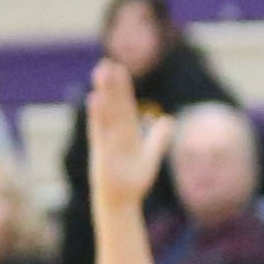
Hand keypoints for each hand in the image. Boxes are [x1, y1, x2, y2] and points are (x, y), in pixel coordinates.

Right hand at [83, 59, 174, 212]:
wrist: (122, 200)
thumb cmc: (134, 181)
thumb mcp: (151, 156)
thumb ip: (159, 138)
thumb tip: (168, 119)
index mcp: (127, 132)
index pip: (125, 104)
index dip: (123, 87)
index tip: (119, 68)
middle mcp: (115, 133)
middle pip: (114, 104)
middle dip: (111, 84)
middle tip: (106, 62)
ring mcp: (107, 140)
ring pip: (106, 111)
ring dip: (104, 92)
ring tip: (100, 73)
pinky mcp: (102, 150)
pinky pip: (100, 129)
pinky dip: (97, 114)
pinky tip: (95, 99)